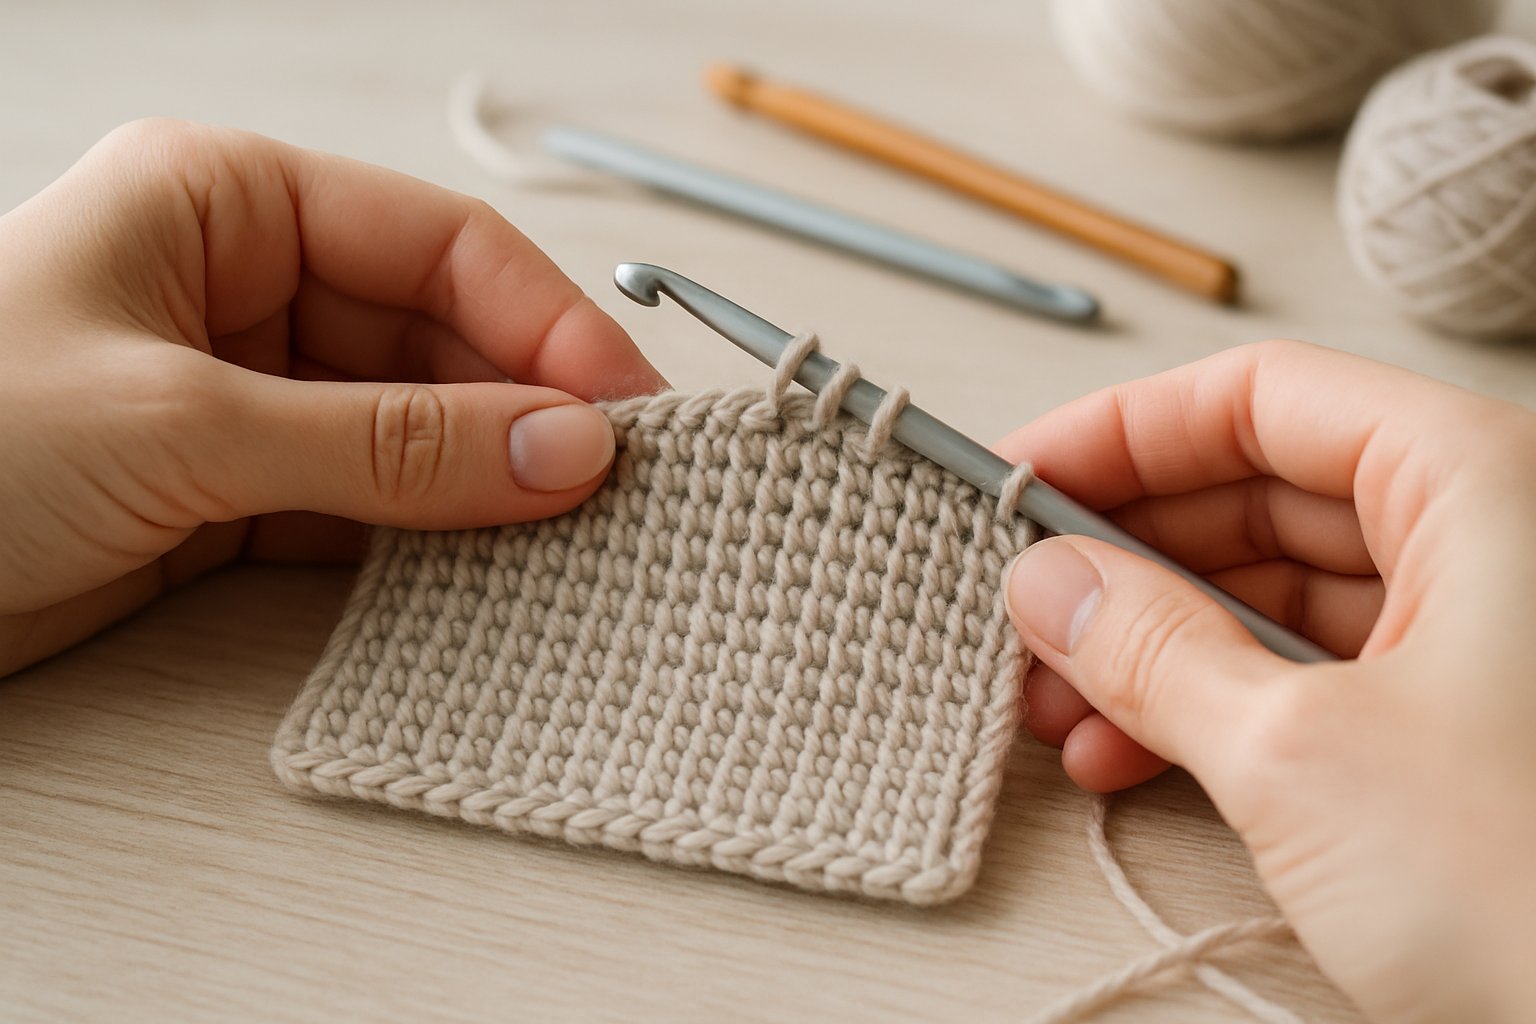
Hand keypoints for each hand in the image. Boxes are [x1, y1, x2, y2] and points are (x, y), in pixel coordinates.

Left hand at [0, 120, 664, 676]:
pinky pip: (369, 505)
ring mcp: (248, 394)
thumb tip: (564, 452)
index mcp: (227, 202)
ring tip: (571, 543)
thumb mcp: (182, 424)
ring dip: (488, 484)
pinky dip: (430, 541)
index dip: (546, 326)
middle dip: (527, 415)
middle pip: (440, 341)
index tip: (625, 415)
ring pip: (414, 429)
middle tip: (615, 496)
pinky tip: (489, 571)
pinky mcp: (236, 491)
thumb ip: (388, 444)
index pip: (439, 248)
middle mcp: (247, 287)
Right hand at [998, 340, 1535, 1022]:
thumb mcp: (1297, 755)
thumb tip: (1050, 582)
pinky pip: (1308, 676)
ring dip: (1153, 646)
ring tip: (1056, 703)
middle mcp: (1489, 543)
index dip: (1122, 431)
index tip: (1022, 480)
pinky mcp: (1460, 728)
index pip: (1261, 399)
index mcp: (1481, 485)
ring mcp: (1479, 639)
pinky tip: (1125, 752)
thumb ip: (1152, 648)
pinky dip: (1210, 705)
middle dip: (1124, 559)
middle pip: (1261, 492)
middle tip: (1024, 604)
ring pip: (1276, 594)